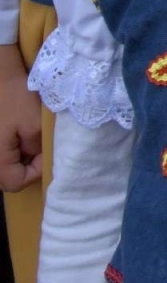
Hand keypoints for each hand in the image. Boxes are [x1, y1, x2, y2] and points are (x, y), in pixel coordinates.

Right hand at [0, 43, 40, 191]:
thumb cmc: (15, 99)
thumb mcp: (34, 125)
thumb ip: (36, 149)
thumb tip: (37, 159)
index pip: (15, 183)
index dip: (35, 172)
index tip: (45, 153)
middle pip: (6, 176)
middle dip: (27, 166)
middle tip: (40, 148)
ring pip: (3, 164)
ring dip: (19, 156)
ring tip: (31, 139)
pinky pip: (1, 152)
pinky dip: (12, 147)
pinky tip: (20, 132)